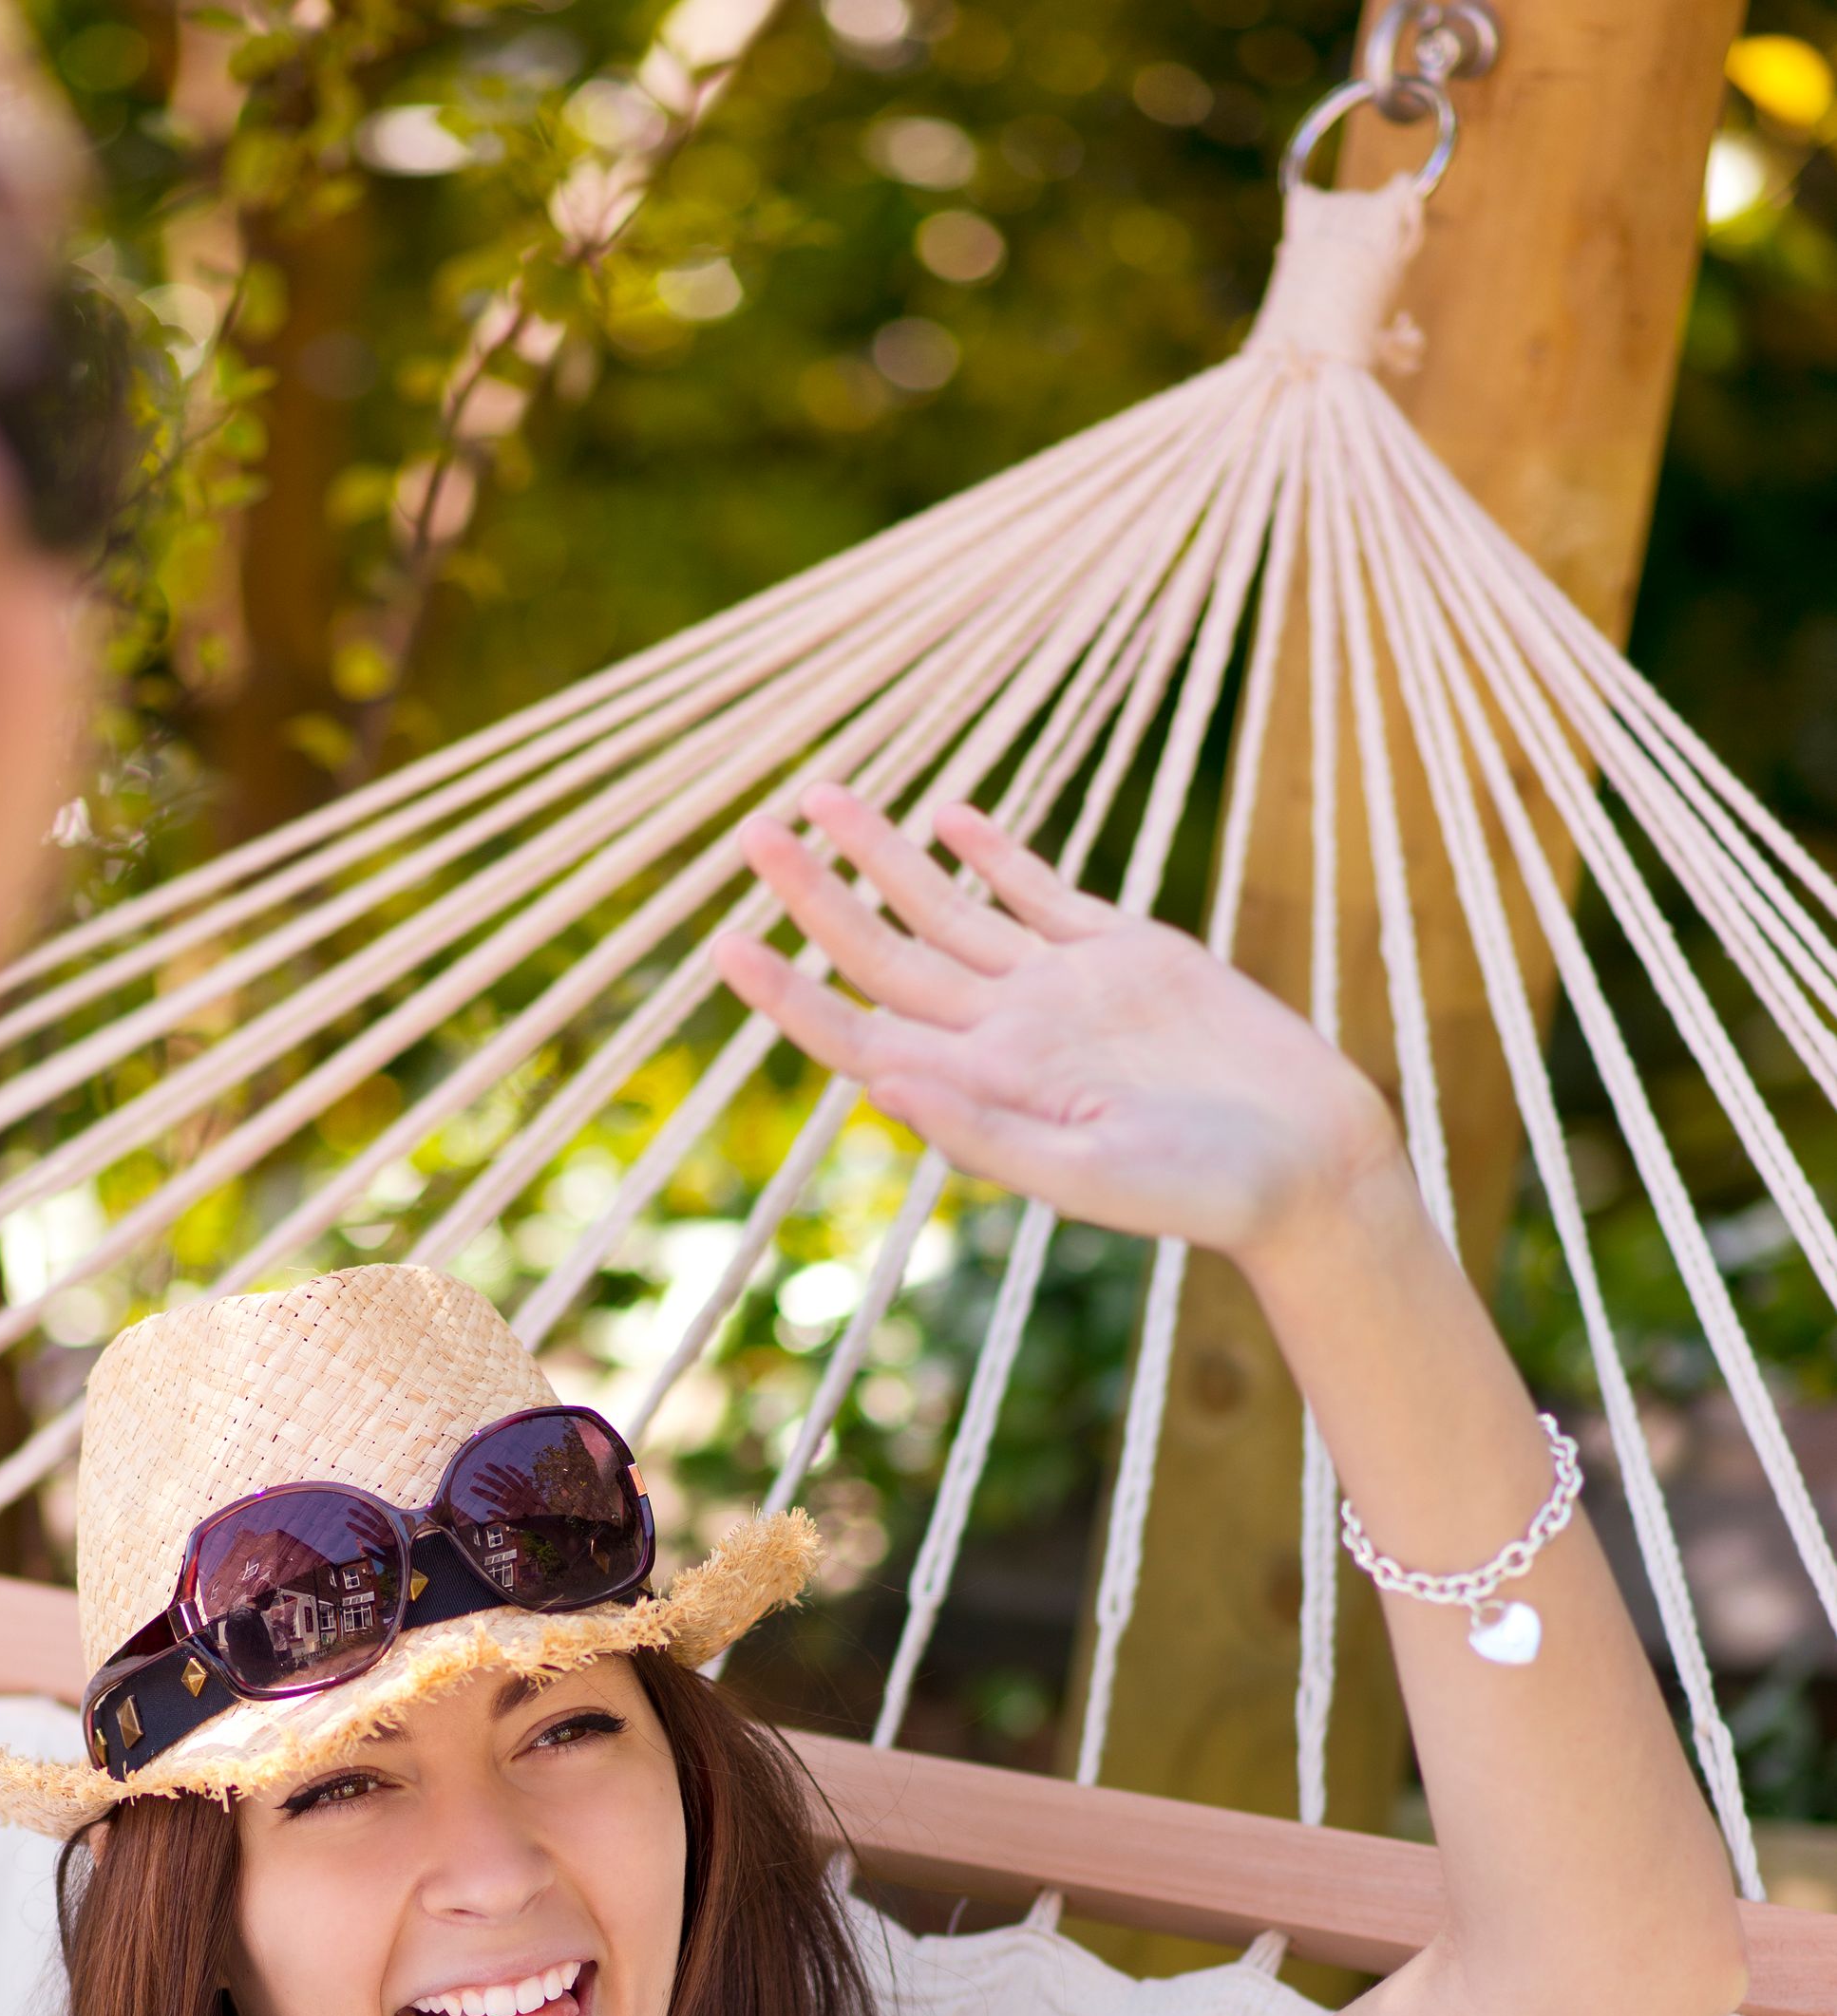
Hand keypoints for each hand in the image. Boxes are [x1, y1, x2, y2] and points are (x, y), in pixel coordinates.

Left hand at [716, 784, 1396, 1266]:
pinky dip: (992, 855)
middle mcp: (1008, 1033)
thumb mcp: (1087, 1174)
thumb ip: (983, 1130)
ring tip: (823, 802)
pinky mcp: (1127, 954)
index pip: (861, 1032)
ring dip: (884, 858)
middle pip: (887, 953)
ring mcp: (1063, 988)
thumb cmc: (1202, 1193)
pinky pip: (1039, 893)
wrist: (1308, 1164)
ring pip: (949, 909)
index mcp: (984, 1088)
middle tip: (754, 834)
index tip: (726, 944)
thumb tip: (881, 1082)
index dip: (791, 993)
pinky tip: (947, 820)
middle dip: (818, 896)